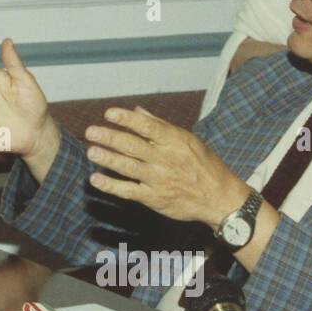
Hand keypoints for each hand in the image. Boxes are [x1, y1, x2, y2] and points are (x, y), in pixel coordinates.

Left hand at [83, 106, 247, 226]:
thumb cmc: (204, 165)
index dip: (127, 119)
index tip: (108, 113)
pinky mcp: (155, 198)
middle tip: (91, 132)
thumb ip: (160, 126)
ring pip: (129, 167)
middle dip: (110, 138)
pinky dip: (111, 186)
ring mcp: (159, 179)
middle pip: (133, 146)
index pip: (147, 126)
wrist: (221, 199)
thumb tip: (137, 111)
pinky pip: (129, 191)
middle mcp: (166, 159)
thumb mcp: (188, 140)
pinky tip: (96, 179)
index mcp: (174, 141)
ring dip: (108, 159)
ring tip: (91, 152)